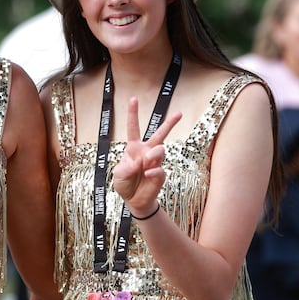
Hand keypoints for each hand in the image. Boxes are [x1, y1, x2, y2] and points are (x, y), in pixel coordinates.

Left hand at [111, 97, 181, 217]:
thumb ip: (126, 166)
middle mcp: (146, 152)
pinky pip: (159, 169)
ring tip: (144, 165)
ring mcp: (155, 162)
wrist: (133, 200)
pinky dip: (151, 172)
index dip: (133, 114)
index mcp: (133, 148)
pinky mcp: (160, 173)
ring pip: (160, 150)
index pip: (133, 128)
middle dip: (170, 123)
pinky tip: (147, 175)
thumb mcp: (118, 174)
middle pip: (159, 134)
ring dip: (152, 156)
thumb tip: (141, 162)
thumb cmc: (125, 184)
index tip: (133, 99)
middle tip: (179, 113)